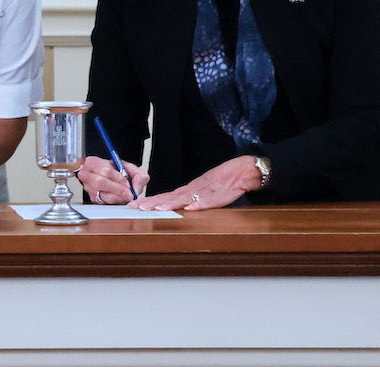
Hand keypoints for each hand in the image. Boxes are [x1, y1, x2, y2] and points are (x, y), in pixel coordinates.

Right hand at [78, 155, 148, 205]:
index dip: (118, 178)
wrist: (111, 177)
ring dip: (118, 197)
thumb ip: (138, 175)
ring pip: (102, 196)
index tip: (128, 183)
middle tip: (129, 194)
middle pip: (101, 183)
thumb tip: (136, 188)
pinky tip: (120, 198)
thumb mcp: (130, 168)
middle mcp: (87, 175)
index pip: (105, 170)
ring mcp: (88, 188)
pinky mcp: (92, 199)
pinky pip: (104, 203)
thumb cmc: (117, 171)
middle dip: (118, 189)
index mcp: (93, 162)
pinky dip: (115, 202)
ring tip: (126, 195)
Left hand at [128, 155, 260, 210]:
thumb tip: (178, 207)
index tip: (136, 205)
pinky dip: (200, 205)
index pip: (166, 195)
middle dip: (153, 202)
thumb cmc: (223, 179)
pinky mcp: (220, 195)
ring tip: (158, 208)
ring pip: (186, 198)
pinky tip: (191, 209)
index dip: (151, 201)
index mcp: (190, 189)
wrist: (243, 170)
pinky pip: (209, 201)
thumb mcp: (204, 189)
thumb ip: (191, 197)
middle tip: (137, 207)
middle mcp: (194, 189)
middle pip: (170, 197)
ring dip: (172, 203)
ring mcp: (206, 192)